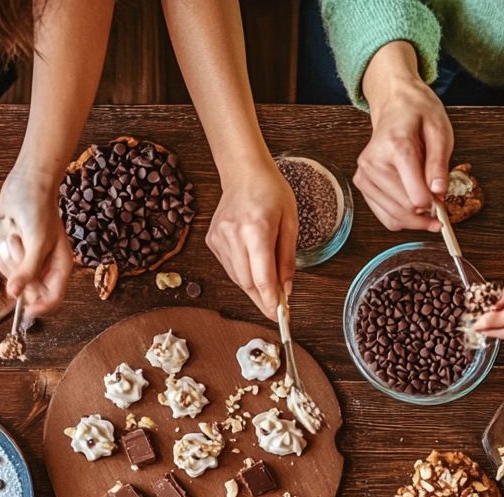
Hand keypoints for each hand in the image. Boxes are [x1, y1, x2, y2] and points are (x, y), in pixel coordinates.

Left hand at [0, 164, 72, 315]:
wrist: (26, 181)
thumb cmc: (38, 208)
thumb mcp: (36, 241)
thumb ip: (28, 270)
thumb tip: (15, 295)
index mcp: (59, 266)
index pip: (53, 299)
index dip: (39, 307)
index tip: (23, 309)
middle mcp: (44, 266)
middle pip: (26, 288)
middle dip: (16, 266)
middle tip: (17, 241)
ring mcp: (28, 258)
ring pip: (10, 274)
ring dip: (5, 253)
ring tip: (13, 230)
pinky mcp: (13, 250)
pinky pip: (0, 260)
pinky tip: (6, 226)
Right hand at [205, 159, 297, 319]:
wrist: (244, 173)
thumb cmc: (271, 193)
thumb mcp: (290, 224)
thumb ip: (287, 260)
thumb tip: (285, 290)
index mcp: (255, 229)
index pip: (262, 277)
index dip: (271, 301)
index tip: (280, 316)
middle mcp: (233, 235)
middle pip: (247, 283)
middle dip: (263, 299)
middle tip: (277, 309)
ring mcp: (219, 239)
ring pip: (237, 278)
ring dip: (253, 288)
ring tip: (268, 289)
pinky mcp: (213, 241)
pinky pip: (230, 267)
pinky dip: (243, 274)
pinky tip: (253, 267)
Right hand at [354, 42, 452, 231]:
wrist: (394, 105)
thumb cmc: (419, 115)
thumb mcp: (440, 131)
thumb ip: (439, 164)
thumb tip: (439, 194)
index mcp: (396, 147)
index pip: (416, 195)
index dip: (434, 204)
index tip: (443, 201)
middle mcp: (374, 163)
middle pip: (404, 210)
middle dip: (425, 215)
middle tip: (439, 207)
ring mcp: (363, 175)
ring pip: (393, 218)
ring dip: (414, 219)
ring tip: (427, 206)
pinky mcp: (361, 183)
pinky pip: (384, 215)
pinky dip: (401, 217)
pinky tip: (412, 206)